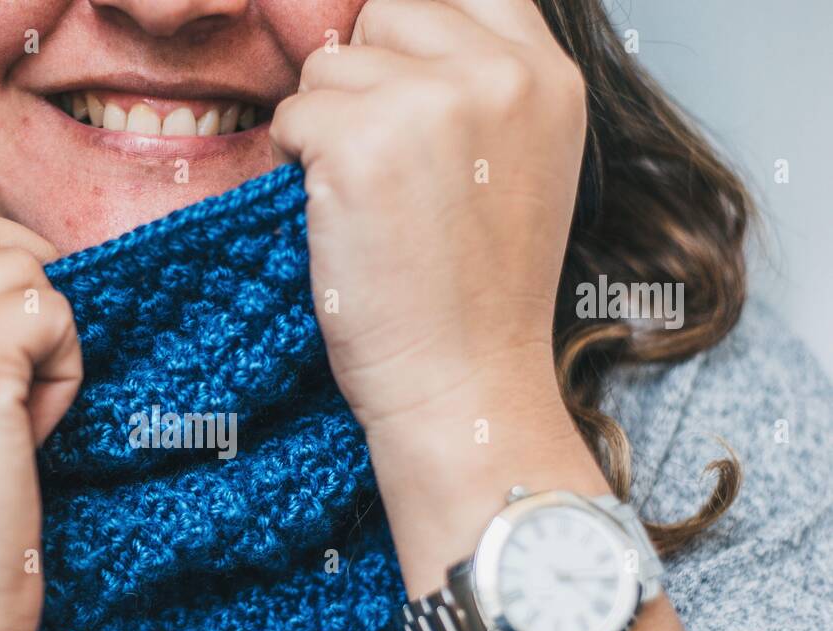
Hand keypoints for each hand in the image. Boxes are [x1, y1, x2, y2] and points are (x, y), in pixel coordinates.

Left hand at [270, 0, 587, 432]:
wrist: (462, 385)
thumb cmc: (477, 295)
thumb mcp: (522, 163)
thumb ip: (481, 87)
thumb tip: (393, 30)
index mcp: (547, 76)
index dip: (414, 35)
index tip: (399, 94)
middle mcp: (498, 73)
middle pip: (388, 12)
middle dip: (365, 77)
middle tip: (380, 165)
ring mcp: (429, 103)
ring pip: (331, 63)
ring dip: (326, 124)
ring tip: (366, 200)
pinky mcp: (359, 142)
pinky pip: (293, 112)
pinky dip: (294, 160)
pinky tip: (339, 216)